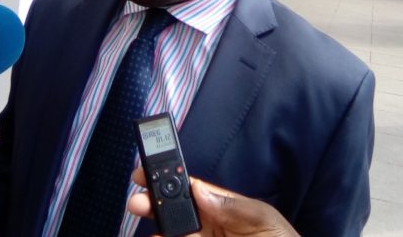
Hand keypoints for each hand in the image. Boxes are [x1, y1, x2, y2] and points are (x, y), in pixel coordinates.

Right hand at [128, 168, 299, 236]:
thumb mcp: (265, 221)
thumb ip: (234, 206)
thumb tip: (200, 188)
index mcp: (223, 208)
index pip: (190, 189)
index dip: (167, 178)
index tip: (146, 172)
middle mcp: (209, 227)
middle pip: (174, 213)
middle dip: (154, 204)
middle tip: (138, 202)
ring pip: (172, 234)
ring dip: (157, 228)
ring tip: (144, 223)